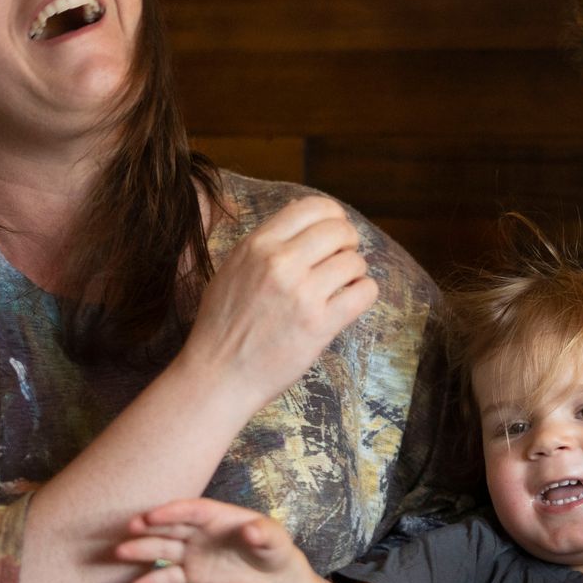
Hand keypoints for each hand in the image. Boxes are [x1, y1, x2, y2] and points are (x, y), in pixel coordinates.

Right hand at [113, 498, 304, 582]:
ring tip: (120, 553)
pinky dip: (154, 582)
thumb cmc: (274, 550)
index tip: (153, 515)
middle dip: (150, 526)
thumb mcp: (276, 541)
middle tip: (129, 528)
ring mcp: (193, 552)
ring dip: (142, 551)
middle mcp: (200, 531)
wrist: (272, 578)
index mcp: (217, 516)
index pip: (192, 510)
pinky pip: (170, 577)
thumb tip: (253, 531)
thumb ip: (264, 534)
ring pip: (164, 550)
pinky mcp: (192, 575)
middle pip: (171, 526)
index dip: (173, 511)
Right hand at [179, 195, 378, 412]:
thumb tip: (300, 212)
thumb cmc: (223, 325)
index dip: (333, 216)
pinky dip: (364, 293)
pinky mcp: (320, 324)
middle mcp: (280, 263)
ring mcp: (302, 294)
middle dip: (348, 242)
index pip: (313, 207)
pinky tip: (351, 301)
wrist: (218, 375)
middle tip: (342, 259)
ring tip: (341, 286)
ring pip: (354, 261)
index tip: (334, 233)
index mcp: (257, 245)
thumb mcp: (234, 269)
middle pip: (339, 230)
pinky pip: (364, 292)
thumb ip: (266, 241)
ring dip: (355, 272)